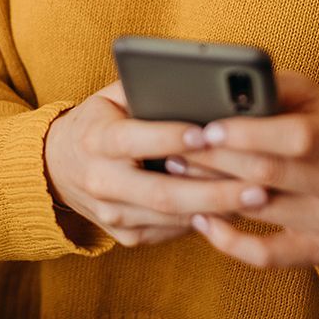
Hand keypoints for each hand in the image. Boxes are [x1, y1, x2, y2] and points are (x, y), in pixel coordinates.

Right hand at [44, 81, 268, 246]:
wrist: (59, 167)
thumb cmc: (101, 121)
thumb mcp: (112, 97)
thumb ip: (147, 90)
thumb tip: (199, 82)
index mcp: (96, 140)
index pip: (134, 141)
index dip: (171, 138)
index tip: (208, 135)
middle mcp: (100, 181)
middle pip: (161, 193)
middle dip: (213, 191)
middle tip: (258, 186)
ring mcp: (112, 214)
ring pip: (171, 217)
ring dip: (218, 210)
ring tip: (259, 197)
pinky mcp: (126, 235)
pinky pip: (171, 230)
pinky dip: (205, 221)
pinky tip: (236, 210)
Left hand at [171, 71, 318, 270]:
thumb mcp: (307, 97)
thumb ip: (270, 89)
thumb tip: (222, 89)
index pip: (297, 137)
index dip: (248, 134)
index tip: (207, 130)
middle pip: (270, 174)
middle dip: (215, 160)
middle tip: (178, 149)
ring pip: (261, 210)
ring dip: (210, 192)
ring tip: (178, 173)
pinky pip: (268, 254)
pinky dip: (230, 241)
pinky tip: (203, 220)